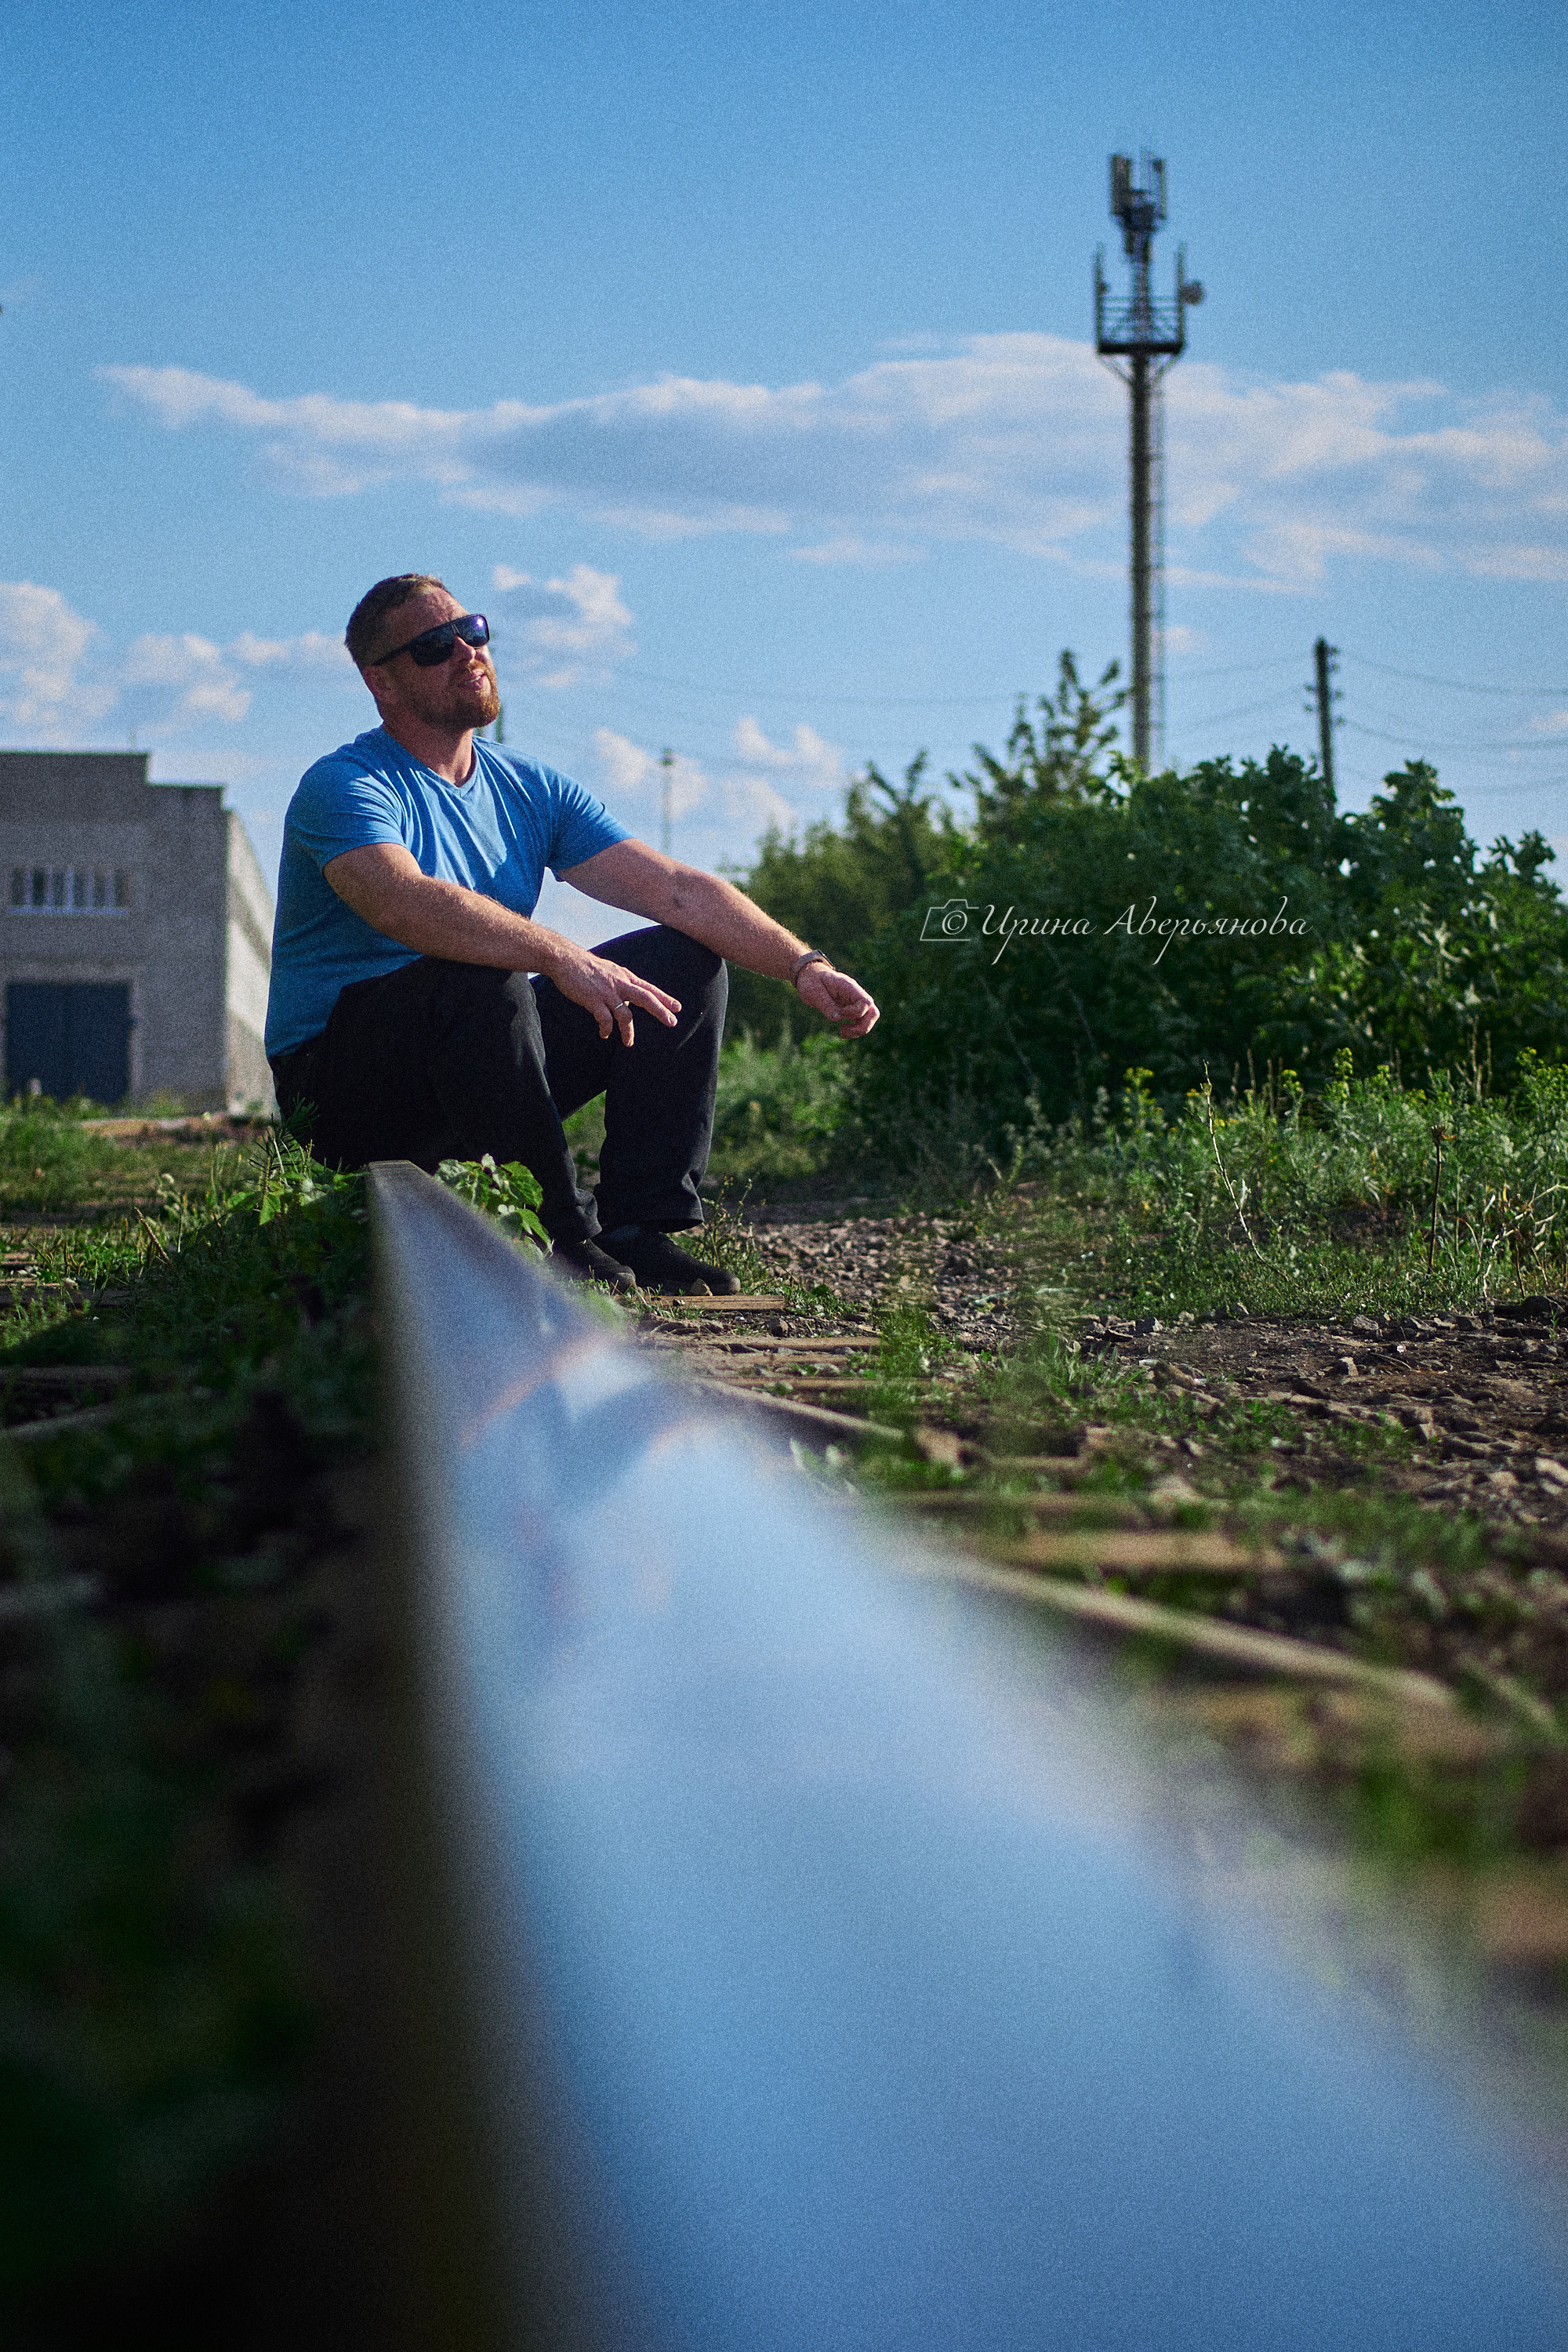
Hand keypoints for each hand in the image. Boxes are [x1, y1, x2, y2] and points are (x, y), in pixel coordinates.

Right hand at [549, 947, 681, 1043]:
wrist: (566, 960)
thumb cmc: (587, 967)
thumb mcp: (610, 971)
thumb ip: (622, 983)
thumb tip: (629, 998)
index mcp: (625, 977)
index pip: (649, 988)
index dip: (664, 998)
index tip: (677, 1007)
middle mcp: (620, 983)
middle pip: (646, 998)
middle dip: (660, 1011)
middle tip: (672, 1023)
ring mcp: (607, 992)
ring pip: (625, 1014)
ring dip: (628, 1031)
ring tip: (628, 1043)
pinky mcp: (593, 1000)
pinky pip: (604, 1019)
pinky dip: (606, 1029)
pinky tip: (605, 1034)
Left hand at [797, 962, 878, 1038]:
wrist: (810, 975)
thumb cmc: (811, 981)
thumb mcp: (814, 991)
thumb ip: (826, 1004)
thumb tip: (838, 1018)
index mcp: (849, 986)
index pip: (866, 1002)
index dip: (855, 1012)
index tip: (840, 1013)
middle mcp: (856, 994)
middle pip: (873, 1012)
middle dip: (863, 1026)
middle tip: (843, 1030)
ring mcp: (855, 1001)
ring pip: (869, 1018)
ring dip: (859, 1030)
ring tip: (842, 1032)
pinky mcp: (851, 1008)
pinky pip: (861, 1021)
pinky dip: (854, 1030)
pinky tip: (842, 1031)